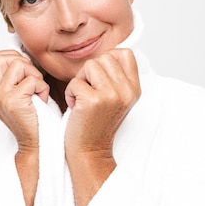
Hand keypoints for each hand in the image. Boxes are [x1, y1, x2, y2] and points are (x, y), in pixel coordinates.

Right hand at [0, 50, 48, 205]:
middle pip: (2, 57)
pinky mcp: (12, 102)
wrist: (38, 146)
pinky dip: (42, 87)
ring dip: (33, 74)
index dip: (12, 58)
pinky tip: (42, 99)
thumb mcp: (21, 96)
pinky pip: (31, 80)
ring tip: (37, 90)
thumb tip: (22, 55)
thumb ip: (16, 78)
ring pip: (17, 64)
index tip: (25, 72)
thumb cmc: (36, 121)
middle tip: (33, 80)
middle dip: (23, 63)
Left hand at [64, 48, 140, 205]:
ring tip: (82, 99)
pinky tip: (76, 108)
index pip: (125, 53)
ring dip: (79, 81)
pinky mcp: (93, 100)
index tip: (99, 79)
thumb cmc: (97, 125)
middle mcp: (126, 91)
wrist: (90, 152)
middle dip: (90, 72)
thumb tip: (108, 53)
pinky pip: (74, 82)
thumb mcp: (116, 99)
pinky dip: (70, 93)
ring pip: (89, 65)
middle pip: (104, 57)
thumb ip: (116, 77)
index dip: (107, 60)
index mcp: (134, 89)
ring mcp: (111, 95)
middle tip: (89, 93)